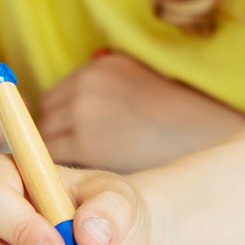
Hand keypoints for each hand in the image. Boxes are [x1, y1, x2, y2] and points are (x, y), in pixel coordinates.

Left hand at [38, 51, 244, 170]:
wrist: (198, 134)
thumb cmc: (174, 118)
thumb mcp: (139, 82)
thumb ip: (106, 86)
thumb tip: (74, 102)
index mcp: (100, 67)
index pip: (58, 95)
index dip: (62, 119)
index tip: (72, 137)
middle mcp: (87, 83)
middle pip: (48, 115)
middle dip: (57, 135)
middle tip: (77, 158)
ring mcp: (83, 111)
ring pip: (47, 138)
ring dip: (59, 153)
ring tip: (84, 170)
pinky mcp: (85, 142)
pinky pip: (55, 158)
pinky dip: (64, 169)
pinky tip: (86, 177)